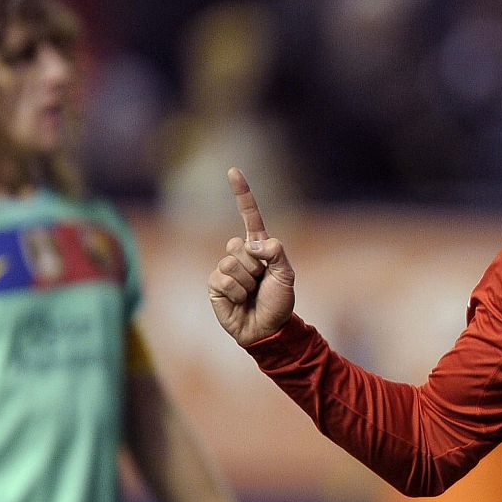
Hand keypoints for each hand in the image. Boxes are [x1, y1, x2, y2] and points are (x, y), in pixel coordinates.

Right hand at [208, 168, 295, 346]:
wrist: (268, 330)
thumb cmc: (279, 303)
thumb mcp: (287, 276)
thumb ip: (277, 254)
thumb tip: (257, 243)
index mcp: (258, 248)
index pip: (249, 216)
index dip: (241, 194)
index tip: (233, 171)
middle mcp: (240, 255)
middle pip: (238, 245)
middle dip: (254, 266)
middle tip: (260, 283)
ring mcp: (226, 269)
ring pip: (231, 263)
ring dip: (246, 282)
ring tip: (251, 294)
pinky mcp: (215, 285)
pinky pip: (223, 279)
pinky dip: (235, 292)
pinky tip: (240, 301)